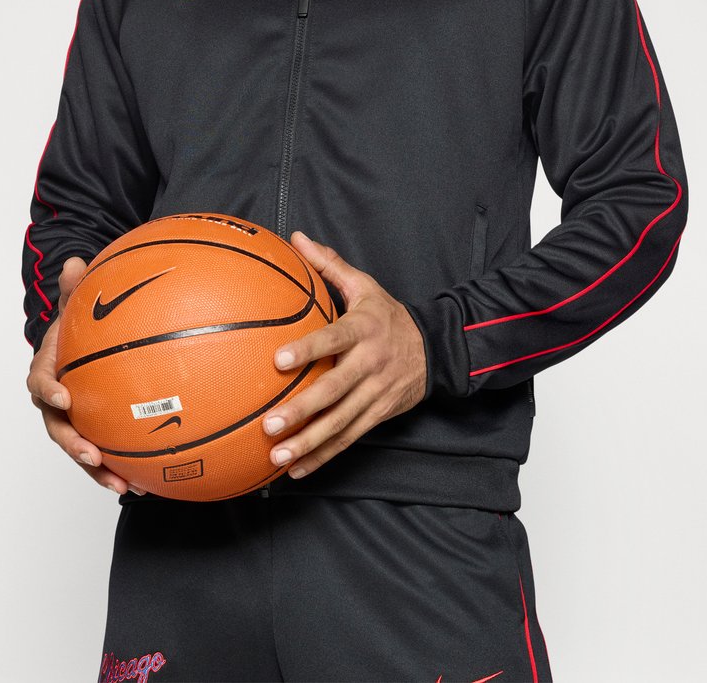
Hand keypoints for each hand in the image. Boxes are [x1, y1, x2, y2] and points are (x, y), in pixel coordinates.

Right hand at [26, 256, 144, 495]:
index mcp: (47, 371)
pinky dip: (120, 468)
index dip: (50, 392)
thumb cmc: (75, 326)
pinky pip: (104, 452)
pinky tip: (146, 481)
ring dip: (99, 469)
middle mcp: (55, 403)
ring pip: (80, 449)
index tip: (66, 398)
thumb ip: (74, 288)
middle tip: (93, 454)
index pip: (40, 385)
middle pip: (58, 429)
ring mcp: (74, 421)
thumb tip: (75, 262)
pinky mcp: (93, 430)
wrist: (76, 346)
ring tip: (123, 485)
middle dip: (74, 445)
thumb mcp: (74, 304)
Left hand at [263, 231, 426, 478]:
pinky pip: (348, 440)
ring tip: (277, 454)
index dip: (309, 349)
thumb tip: (297, 238)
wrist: (437, 350)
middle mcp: (370, 365)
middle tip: (270, 423)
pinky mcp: (377, 416)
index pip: (334, 339)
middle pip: (336, 390)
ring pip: (341, 423)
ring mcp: (375, 394)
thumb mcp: (365, 287)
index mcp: (364, 330)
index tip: (279, 360)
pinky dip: (322, 457)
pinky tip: (294, 469)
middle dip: (303, 409)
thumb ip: (329, 265)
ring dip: (309, 442)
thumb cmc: (388, 315)